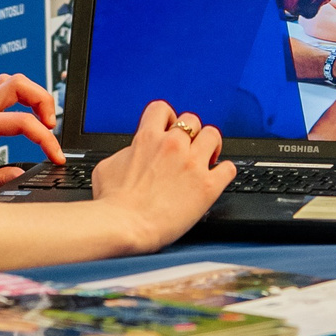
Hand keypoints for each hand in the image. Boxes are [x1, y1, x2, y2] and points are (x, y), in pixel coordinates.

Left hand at [0, 72, 64, 194]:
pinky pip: (6, 94)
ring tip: (43, 121)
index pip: (22, 121)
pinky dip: (23, 102)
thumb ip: (6, 179)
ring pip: (11, 83)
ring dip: (33, 96)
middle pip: (18, 83)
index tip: (55, 156)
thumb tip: (29, 176)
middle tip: (51, 127)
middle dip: (43, 100)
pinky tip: (29, 121)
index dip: (45, 139)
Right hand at [88, 101, 235, 250]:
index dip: (167, 118)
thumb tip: (132, 153)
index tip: (169, 129)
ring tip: (206, 158)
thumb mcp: (107, 168)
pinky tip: (216, 178)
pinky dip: (224, 172)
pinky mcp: (207, 186)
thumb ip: (125, 154)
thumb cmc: (112, 204)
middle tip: (188, 149)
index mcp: (148, 139)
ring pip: (213, 136)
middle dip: (191, 134)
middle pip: (192, 120)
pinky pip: (228, 168)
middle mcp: (172, 146)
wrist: (124, 226)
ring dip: (210, 146)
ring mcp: (192, 164)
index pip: (162, 109)